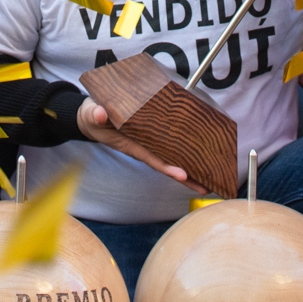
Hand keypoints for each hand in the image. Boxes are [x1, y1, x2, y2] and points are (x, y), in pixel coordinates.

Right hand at [77, 97, 196, 190]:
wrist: (93, 115)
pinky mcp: (152, 135)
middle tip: (208, 187)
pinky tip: (201, 153)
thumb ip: (95, 114)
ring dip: (190, 167)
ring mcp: (148, 143)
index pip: (152, 158)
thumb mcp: (91, 114)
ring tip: (211, 178)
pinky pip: (170, 145)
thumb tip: (101, 114)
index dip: (167, 167)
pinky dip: (185, 150)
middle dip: (187, 177)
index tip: (183, 175)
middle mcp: (143, 147)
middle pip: (167, 164)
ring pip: (171, 157)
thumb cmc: (93, 116)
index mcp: (131, 144)